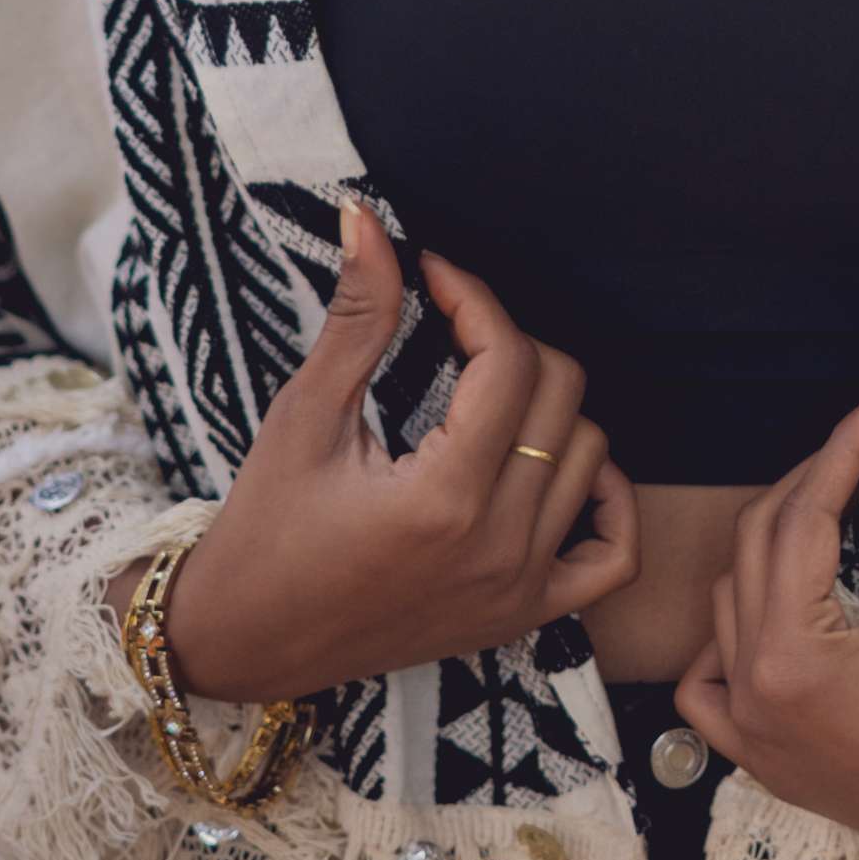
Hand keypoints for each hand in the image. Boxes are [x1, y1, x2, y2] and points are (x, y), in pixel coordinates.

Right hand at [108, 207, 639, 703]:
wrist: (245, 640)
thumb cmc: (263, 529)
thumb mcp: (303, 415)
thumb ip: (356, 316)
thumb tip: (366, 218)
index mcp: (444, 497)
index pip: (510, 360)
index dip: (474, 297)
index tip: (434, 273)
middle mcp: (498, 545)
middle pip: (562, 398)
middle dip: (511, 343)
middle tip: (453, 333)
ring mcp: (520, 588)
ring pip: (592, 456)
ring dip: (549, 409)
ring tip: (484, 396)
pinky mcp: (523, 617)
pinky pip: (613, 554)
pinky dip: (606, 500)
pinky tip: (558, 465)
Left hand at [674, 377, 858, 859]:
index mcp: (794, 658)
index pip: (805, 517)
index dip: (847, 445)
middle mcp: (755, 697)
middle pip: (759, 547)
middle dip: (816, 483)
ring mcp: (752, 738)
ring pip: (730, 604)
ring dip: (777, 547)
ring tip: (843, 508)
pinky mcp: (766, 763)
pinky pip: (710, 686)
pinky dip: (733, 638)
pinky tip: (781, 609)